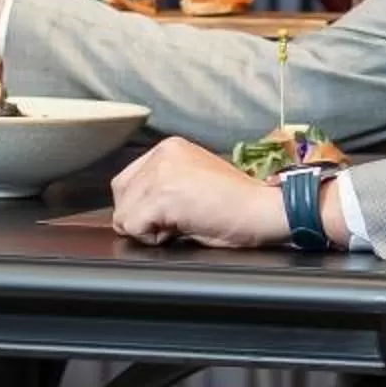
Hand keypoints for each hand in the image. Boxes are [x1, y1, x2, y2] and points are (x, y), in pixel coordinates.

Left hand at [109, 137, 288, 247]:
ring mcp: (161, 174)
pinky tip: (181, 230)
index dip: (141, 205)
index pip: (127, 180)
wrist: (264, 211)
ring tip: (181, 225)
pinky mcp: (163, 196)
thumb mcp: (194, 180)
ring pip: (124, 213)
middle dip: (140, 216)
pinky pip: (133, 227)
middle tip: (175, 222)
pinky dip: (153, 238)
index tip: (170, 213)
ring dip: (148, 229)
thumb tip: (135, 208)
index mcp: (169, 147)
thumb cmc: (237, 204)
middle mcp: (162, 154)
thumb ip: (164, 183)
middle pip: (121, 195)